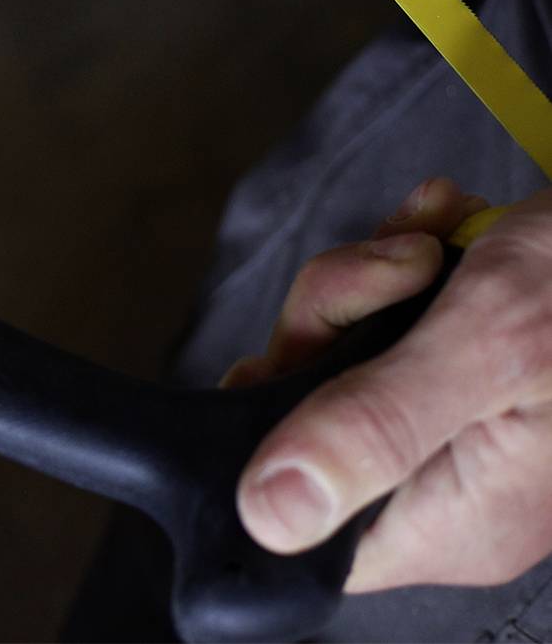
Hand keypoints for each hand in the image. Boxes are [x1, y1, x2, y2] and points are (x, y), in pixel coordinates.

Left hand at [229, 178, 551, 590]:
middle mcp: (454, 484)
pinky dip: (406, 263)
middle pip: (314, 410)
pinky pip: (389, 317)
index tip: (289, 359)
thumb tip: (267, 513)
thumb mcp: (485, 344)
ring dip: (375, 275)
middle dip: (336, 315)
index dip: (272, 438)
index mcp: (459, 517)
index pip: (309, 521)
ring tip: (432, 242)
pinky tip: (444, 232)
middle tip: (393, 268)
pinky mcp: (464, 370)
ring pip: (345, 348)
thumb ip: (375, 426)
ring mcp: (460, 424)